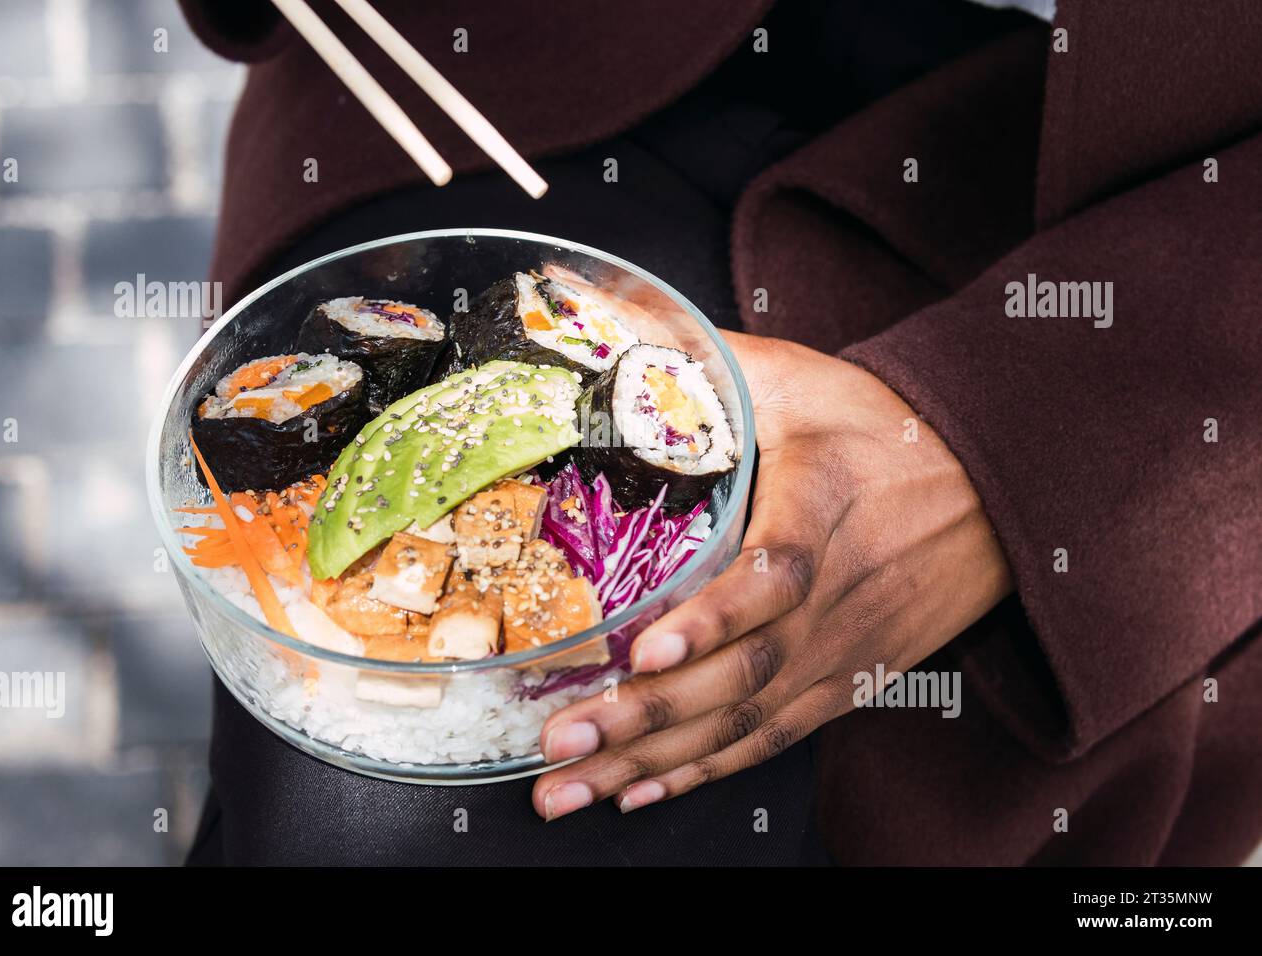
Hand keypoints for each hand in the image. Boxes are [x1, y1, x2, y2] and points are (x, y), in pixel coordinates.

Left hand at [531, 331, 1012, 818]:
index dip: (710, 620)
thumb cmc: (879, 428)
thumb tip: (601, 323)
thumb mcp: (798, 379)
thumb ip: (702, 361)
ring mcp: (842, 650)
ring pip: (745, 720)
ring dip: (655, 762)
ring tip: (570, 790)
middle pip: (742, 672)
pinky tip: (641, 791)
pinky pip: (772, 737)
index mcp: (822, 509)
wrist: (989, 484)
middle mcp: (836, 597)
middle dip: (643, 717)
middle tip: (558, 742)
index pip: (774, 576)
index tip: (644, 651)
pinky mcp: (846, 680)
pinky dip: (705, 772)